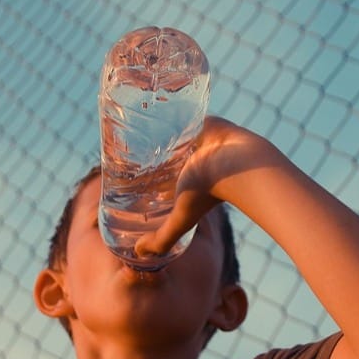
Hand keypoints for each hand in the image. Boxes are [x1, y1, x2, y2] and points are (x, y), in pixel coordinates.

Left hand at [134, 116, 282, 257]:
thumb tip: (138, 254)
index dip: (141, 174)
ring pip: (171, 133)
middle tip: (120, 144)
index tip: (119, 169)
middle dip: (145, 151)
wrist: (239, 164)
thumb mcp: (180, 218)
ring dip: (157, 128)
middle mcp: (190, 160)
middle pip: (163, 154)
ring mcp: (197, 140)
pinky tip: (149, 104)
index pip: (157, 176)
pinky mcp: (204, 121)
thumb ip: (162, 238)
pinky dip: (171, 108)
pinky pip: (184, 112)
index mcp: (184, 180)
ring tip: (130, 120)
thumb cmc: (210, 192)